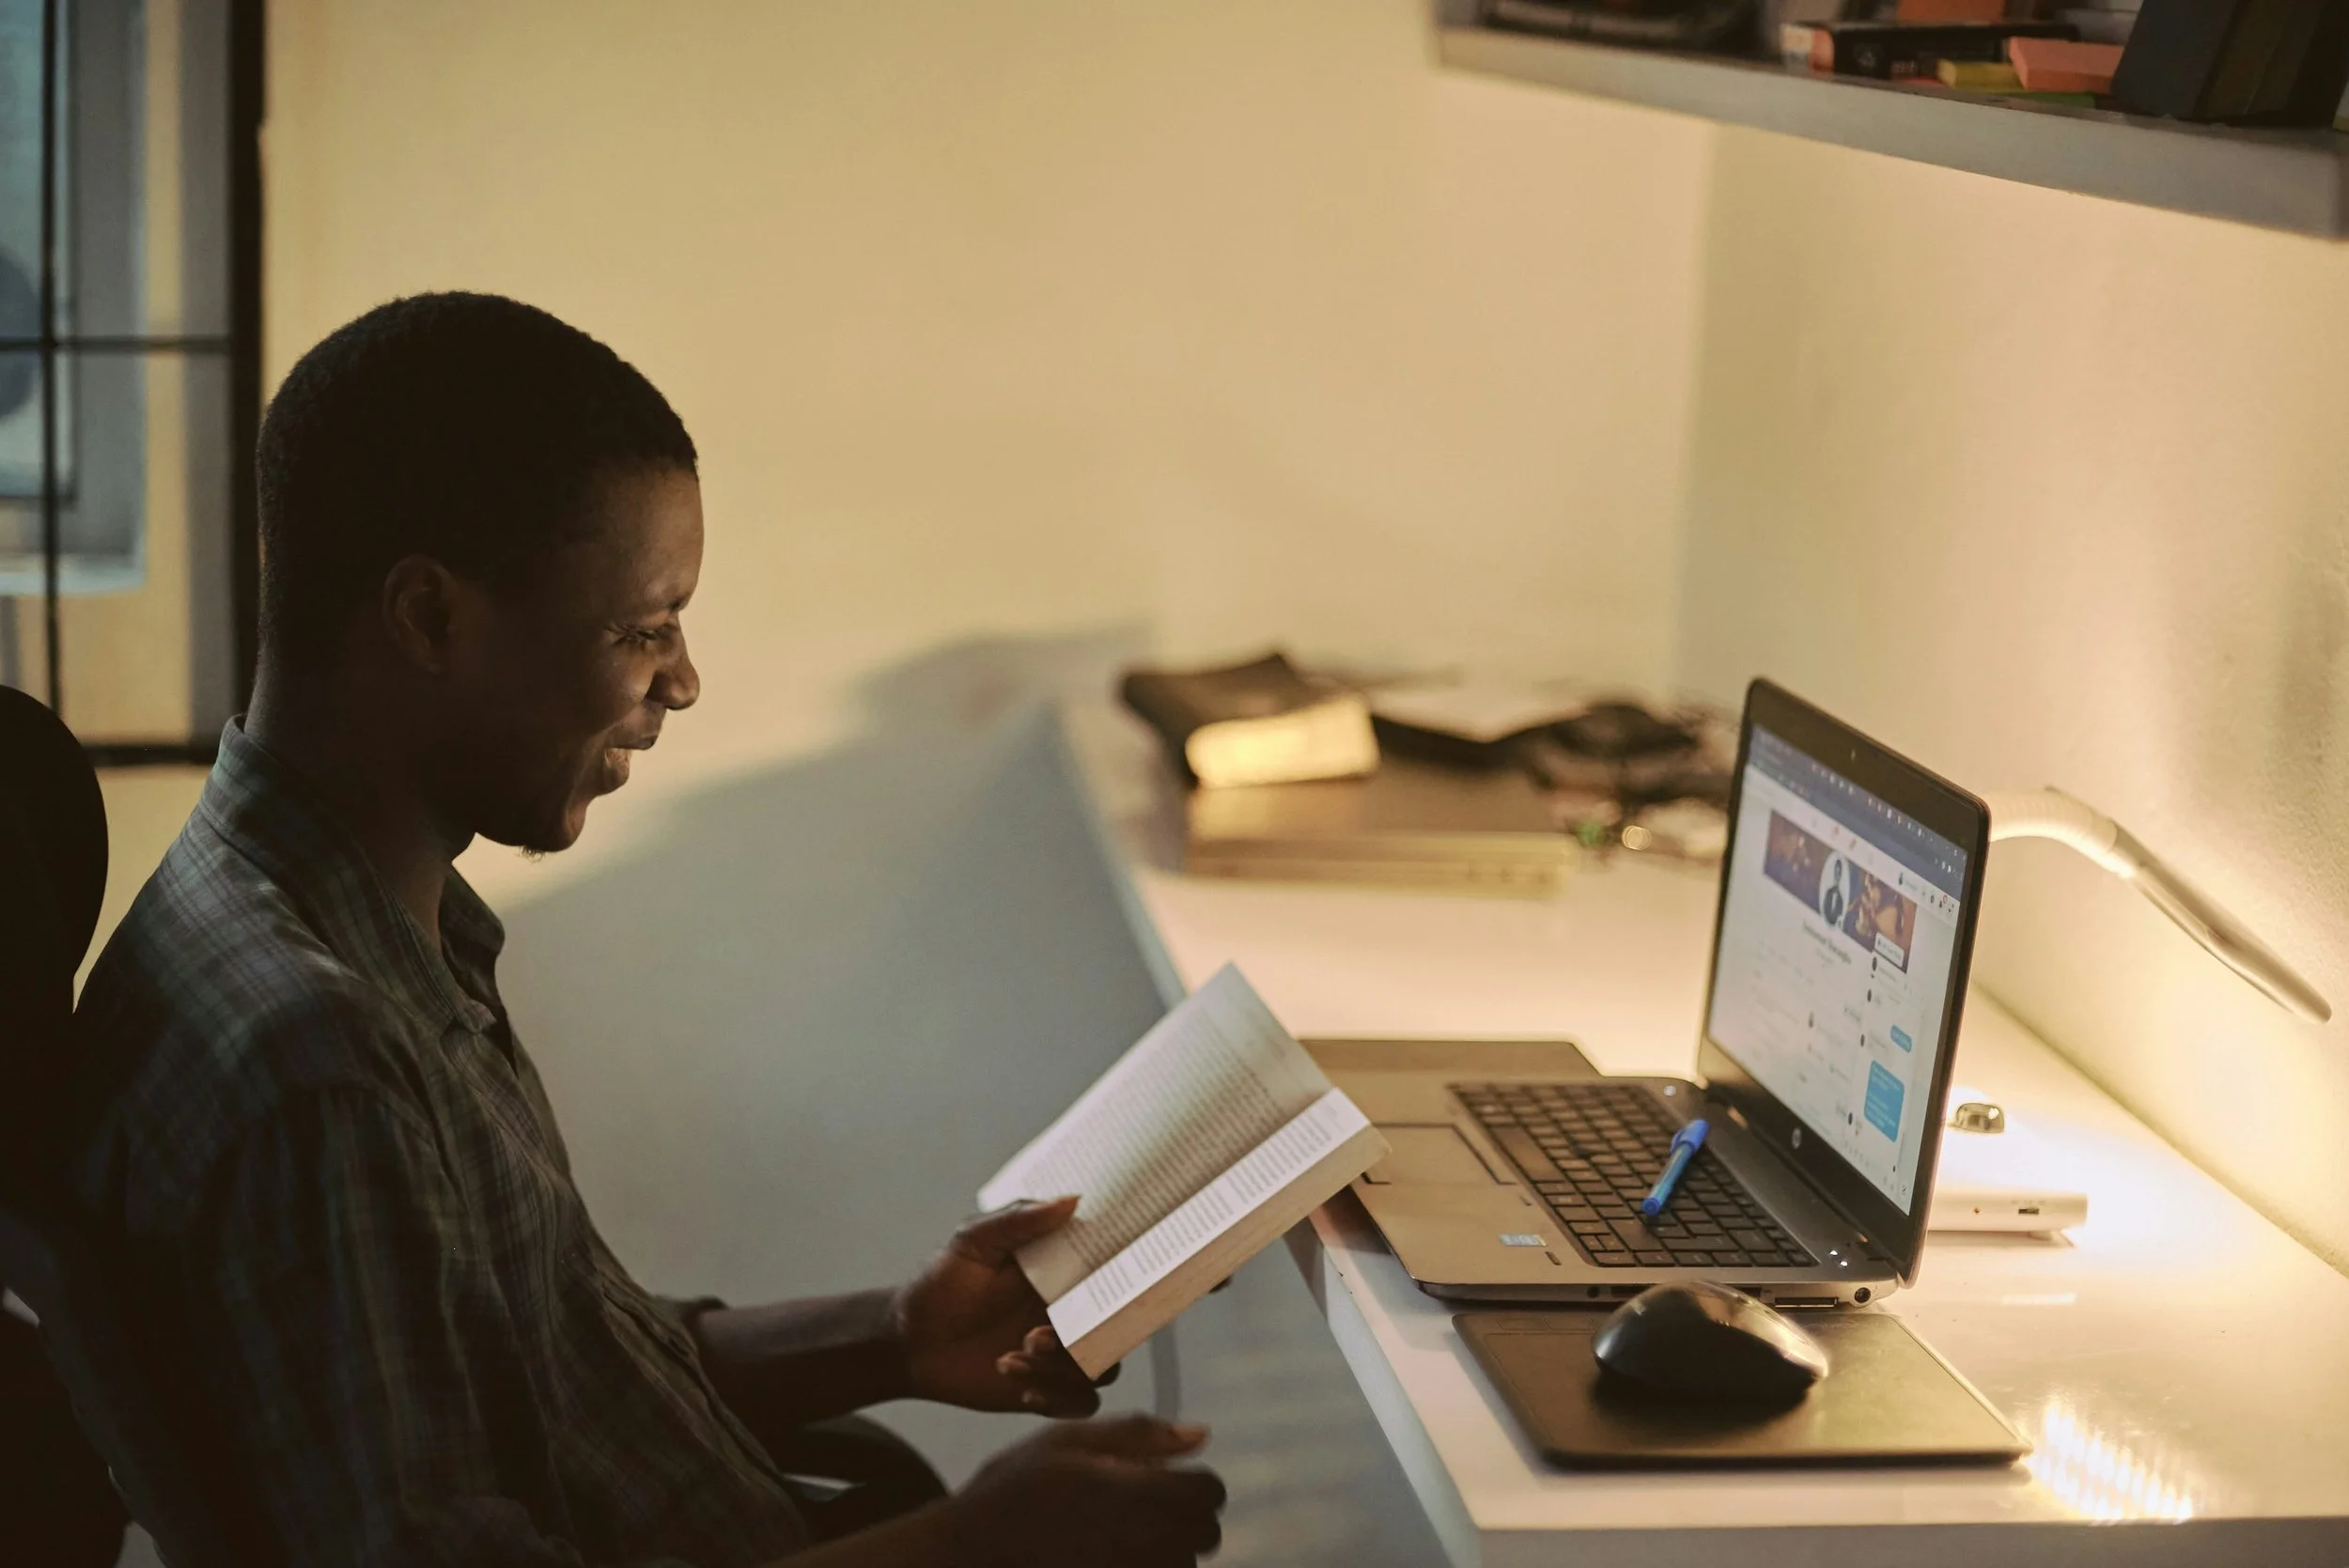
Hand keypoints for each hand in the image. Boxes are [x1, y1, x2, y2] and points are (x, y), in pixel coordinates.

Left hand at [892, 1198, 1109, 1414]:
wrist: (907, 1343)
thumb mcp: (973, 1241)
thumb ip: (1019, 1220)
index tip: (1111, 1285)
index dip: (1126, 1281)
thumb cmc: (939, 1285)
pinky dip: (1060, 1399)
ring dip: (1064, 1370)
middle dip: (1086, 1337)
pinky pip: (1081, 1403)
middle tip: (1035, 1337)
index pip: (1114, 1276)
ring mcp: (1061, 1354)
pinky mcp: (1047, 1387)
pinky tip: (1023, 1389)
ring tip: (1010, 1360)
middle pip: (1117, 1329)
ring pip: (1101, 1370)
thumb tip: (1072, 1200)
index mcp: (1063, 1274)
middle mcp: (1070, 1313)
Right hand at [951, 1416, 1223, 1567]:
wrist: (967, 1555)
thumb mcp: (1069, 1442)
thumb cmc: (1014, 1490)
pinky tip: (1099, 1553)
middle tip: (1136, 1508)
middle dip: (1182, 1518)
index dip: (1191, 1480)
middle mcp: (1146, 1544)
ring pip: (1181, 1565)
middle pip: (1205, 1534)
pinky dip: (1141, 1566)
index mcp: (1139, 1494)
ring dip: (1163, 1550)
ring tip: (1110, 1535)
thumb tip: (1201, 1433)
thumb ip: (1139, 1435)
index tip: (1160, 1478)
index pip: (1210, 1491)